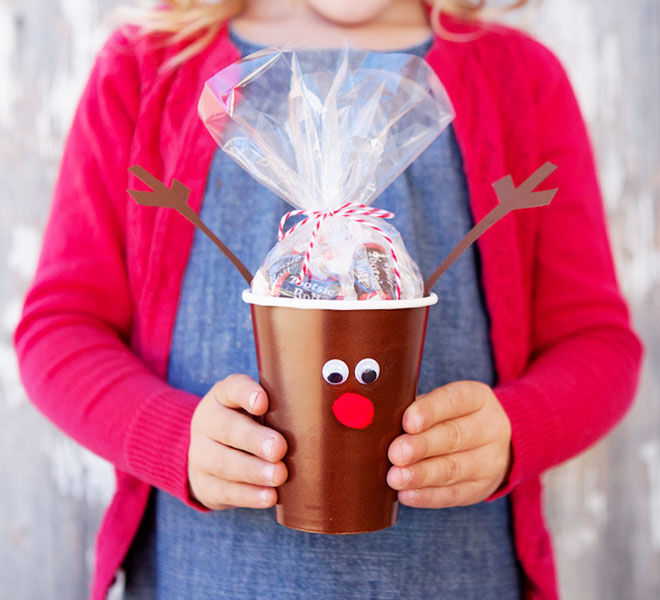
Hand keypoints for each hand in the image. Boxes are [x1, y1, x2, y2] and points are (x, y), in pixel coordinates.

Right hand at [188, 374, 287, 509]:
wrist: (210, 456)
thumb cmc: (248, 425)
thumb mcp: (256, 410)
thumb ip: (280, 407)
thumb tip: (319, 416)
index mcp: (222, 397)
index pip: (232, 388)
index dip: (246, 393)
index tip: (263, 402)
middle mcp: (208, 423)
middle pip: (227, 428)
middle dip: (254, 439)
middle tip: (279, 448)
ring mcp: (200, 455)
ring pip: (224, 463)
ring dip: (254, 471)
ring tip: (279, 475)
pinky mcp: (204, 485)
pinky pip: (225, 492)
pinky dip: (249, 496)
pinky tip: (269, 496)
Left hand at [386, 380, 510, 507]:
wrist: (490, 443)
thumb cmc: (451, 417)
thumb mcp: (442, 403)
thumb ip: (416, 410)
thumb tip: (381, 420)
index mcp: (477, 398)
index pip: (454, 400)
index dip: (429, 411)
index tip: (407, 422)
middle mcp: (490, 427)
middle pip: (453, 437)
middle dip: (420, 447)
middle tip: (395, 453)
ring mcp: (490, 460)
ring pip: (453, 468)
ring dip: (421, 475)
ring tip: (395, 477)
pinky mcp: (482, 488)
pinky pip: (453, 494)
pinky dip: (427, 496)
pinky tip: (407, 494)